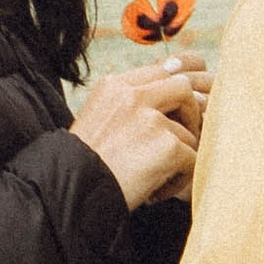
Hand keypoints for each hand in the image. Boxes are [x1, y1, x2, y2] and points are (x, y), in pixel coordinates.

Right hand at [71, 51, 206, 208]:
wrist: (71, 192)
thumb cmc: (82, 165)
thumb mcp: (98, 119)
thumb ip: (127, 105)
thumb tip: (172, 95)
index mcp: (113, 85)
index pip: (160, 71)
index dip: (174, 93)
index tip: (176, 115)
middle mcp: (132, 95)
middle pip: (182, 88)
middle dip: (189, 114)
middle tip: (179, 142)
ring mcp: (151, 119)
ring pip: (189, 131)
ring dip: (179, 157)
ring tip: (157, 178)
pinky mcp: (167, 146)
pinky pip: (191, 158)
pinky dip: (179, 179)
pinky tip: (157, 192)